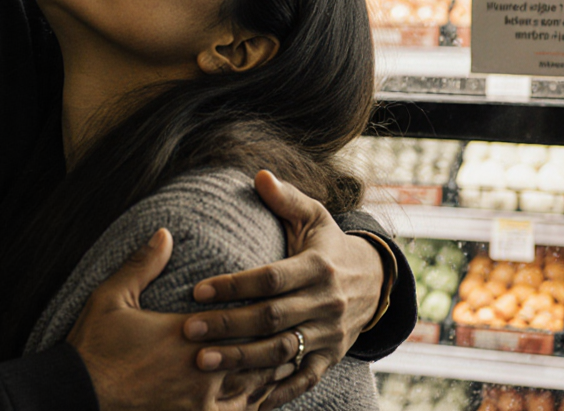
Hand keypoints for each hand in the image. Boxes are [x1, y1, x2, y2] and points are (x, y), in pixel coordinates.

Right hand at [67, 229, 275, 410]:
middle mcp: (203, 367)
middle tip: (292, 324)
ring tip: (286, 357)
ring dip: (272, 372)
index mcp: (186, 332)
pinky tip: (262, 398)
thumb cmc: (94, 345)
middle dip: (274, 338)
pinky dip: (256, 405)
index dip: (260, 304)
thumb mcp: (112, 296)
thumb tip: (164, 233)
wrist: (77, 394)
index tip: (276, 294)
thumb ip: (143, 264)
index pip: (240, 315)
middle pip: (257, 351)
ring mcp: (202, 400)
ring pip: (255, 386)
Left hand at [181, 171, 383, 407]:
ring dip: (241, 360)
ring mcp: (329, 334)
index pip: (270, 278)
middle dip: (227, 325)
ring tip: (203, 362)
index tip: (197, 290)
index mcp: (317, 267)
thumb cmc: (330, 244)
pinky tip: (244, 399)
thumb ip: (285, 198)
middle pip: (271, 318)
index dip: (233, 285)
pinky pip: (303, 378)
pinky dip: (276, 390)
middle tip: (187, 330)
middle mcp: (325, 302)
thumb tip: (258, 175)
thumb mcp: (315, 217)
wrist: (376, 281)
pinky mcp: (331, 357)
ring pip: (282, 351)